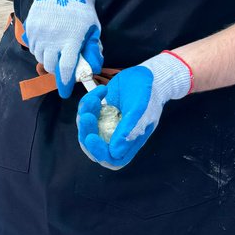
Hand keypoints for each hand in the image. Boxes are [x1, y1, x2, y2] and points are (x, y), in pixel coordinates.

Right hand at [23, 0, 102, 97]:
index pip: (67, 69)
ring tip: (57, 49)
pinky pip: (34, 48)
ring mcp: (40, 35)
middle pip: (51, 67)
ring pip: (41, 58)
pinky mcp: (31, 30)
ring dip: (49, 59)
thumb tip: (92, 68)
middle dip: (57, 71)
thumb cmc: (80, 9)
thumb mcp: (93, 28)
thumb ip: (92, 49)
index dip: (66, 84)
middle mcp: (53, 40)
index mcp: (71, 40)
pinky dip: (41, 50)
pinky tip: (49, 40)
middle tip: (63, 66)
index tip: (66, 93)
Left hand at [76, 52, 191, 168]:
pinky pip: (86, 113)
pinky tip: (101, 91)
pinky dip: (88, 102)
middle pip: (94, 146)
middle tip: (86, 115)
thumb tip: (115, 152)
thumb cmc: (148, 94)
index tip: (91, 137)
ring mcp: (107, 125)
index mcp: (130, 142)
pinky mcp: (100, 113)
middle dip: (87, 131)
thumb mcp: (139, 110)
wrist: (147, 75)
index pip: (111, 159)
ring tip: (95, 98)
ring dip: (86, 113)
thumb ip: (128, 131)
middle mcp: (117, 137)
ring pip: (86, 129)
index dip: (99, 152)